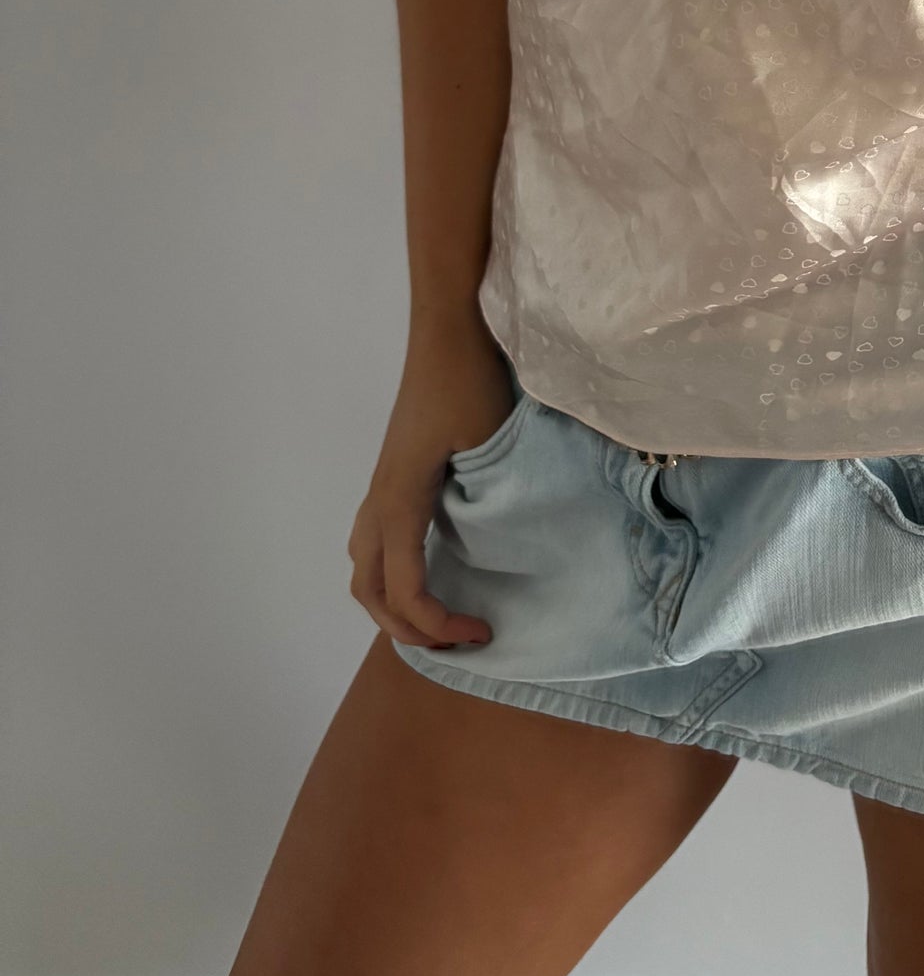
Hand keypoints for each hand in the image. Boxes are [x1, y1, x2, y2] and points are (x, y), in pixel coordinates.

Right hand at [346, 317, 513, 648]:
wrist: (447, 333)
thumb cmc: (469, 382)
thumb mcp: (487, 445)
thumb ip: (489, 500)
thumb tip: (506, 551)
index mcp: (399, 503)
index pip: (405, 589)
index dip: (438, 625)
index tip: (482, 632)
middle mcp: (379, 502)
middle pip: (370, 591)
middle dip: (408, 629)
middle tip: (459, 642)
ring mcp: (380, 489)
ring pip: (365, 568)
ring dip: (394, 606)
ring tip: (439, 621)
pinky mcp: (392, 477)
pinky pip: (377, 543)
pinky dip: (393, 576)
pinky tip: (431, 573)